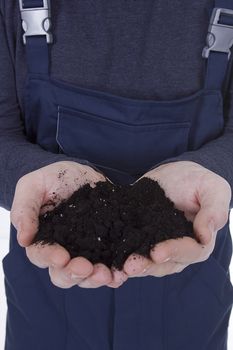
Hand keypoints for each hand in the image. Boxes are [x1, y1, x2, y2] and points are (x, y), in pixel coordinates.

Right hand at [11, 161, 127, 288]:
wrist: (79, 173)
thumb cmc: (51, 179)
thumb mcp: (32, 186)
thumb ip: (25, 210)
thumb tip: (23, 239)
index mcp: (42, 239)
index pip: (41, 255)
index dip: (50, 259)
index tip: (62, 257)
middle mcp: (63, 250)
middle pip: (64, 274)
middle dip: (75, 274)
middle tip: (86, 268)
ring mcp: (85, 250)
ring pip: (87, 276)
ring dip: (96, 278)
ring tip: (107, 274)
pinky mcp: (104, 246)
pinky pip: (109, 264)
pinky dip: (115, 272)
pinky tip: (121, 273)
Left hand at [123, 161, 230, 277]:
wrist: (177, 174)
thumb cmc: (199, 181)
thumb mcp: (214, 189)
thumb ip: (214, 211)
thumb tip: (205, 235)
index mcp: (199, 241)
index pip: (190, 252)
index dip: (174, 252)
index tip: (157, 252)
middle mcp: (178, 248)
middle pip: (166, 263)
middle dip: (148, 265)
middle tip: (131, 265)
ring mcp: (158, 244)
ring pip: (148, 262)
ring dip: (134, 265)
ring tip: (120, 266)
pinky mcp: (141, 236)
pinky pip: (132, 248)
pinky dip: (122, 254)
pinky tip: (111, 257)